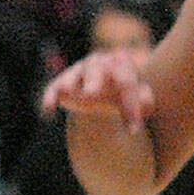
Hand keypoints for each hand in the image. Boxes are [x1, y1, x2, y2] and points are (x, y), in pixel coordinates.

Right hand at [40, 48, 155, 133]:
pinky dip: (49, 98)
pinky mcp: (59, 84)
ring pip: (71, 76)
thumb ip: (144, 100)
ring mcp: (76, 73)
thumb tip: (145, 103)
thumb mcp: (137, 98)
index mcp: (120, 64)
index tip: (132, 131)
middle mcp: (96, 64)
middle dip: (93, 80)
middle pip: (95, 70)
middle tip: (92, 94)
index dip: (130, 106)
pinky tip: (48, 110)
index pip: (126, 82)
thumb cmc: (121, 94)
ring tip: (67, 90)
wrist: (100, 91)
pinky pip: (53, 89)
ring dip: (68, 83)